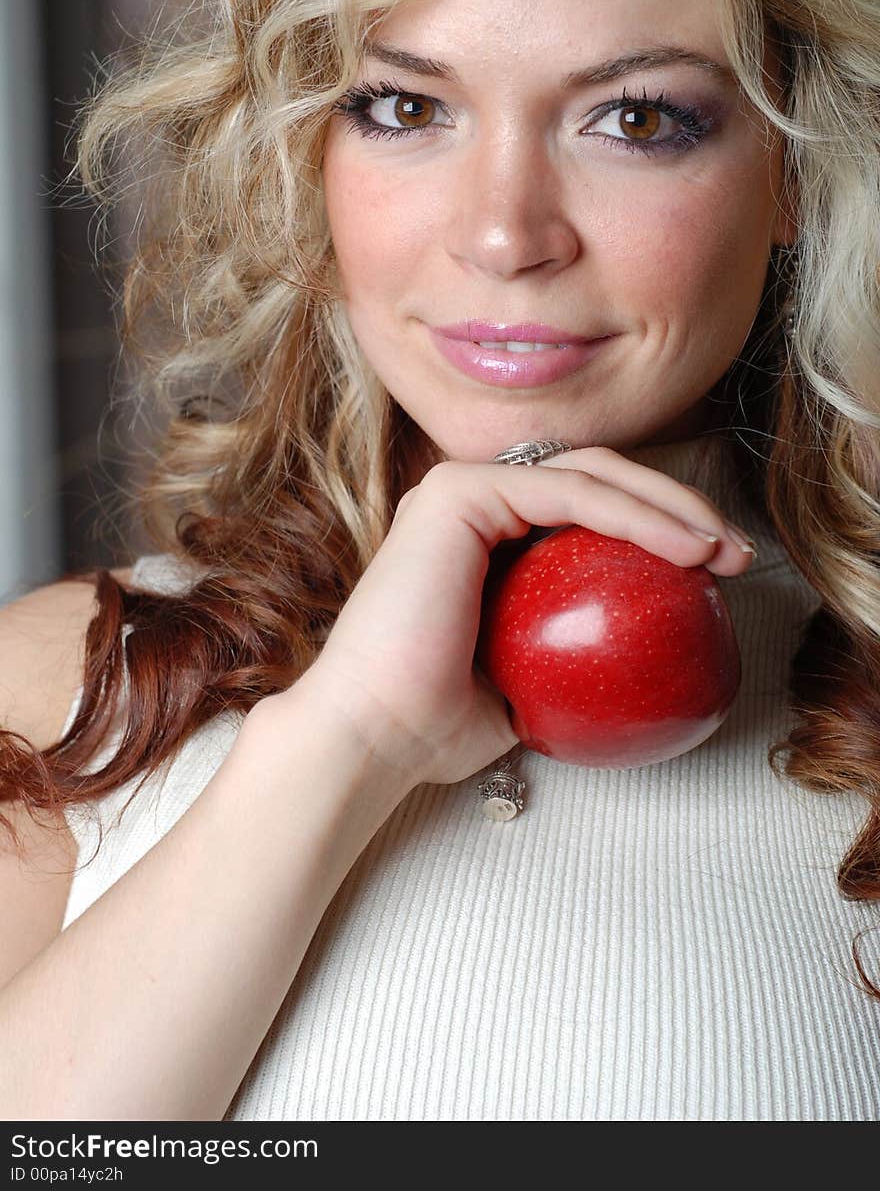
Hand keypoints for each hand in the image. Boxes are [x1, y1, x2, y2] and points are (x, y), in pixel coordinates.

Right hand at [274, 447, 755, 787]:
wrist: (373, 738)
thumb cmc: (438, 725)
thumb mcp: (528, 686)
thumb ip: (566, 653)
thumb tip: (631, 667)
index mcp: (483, 533)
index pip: (586, 507)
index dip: (657, 525)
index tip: (716, 574)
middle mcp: (472, 499)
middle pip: (597, 477)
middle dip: (678, 505)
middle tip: (737, 555)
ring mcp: (463, 488)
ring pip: (592, 472)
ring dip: (671, 504)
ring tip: (725, 551)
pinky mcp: (460, 492)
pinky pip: (571, 494)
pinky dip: (636, 515)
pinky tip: (685, 550)